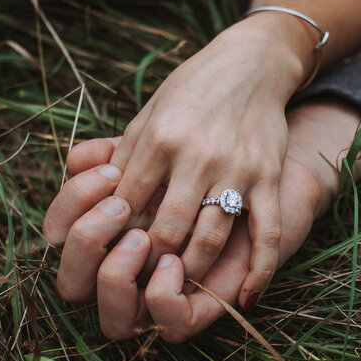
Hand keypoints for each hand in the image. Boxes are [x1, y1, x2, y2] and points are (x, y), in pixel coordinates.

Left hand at [44, 18, 312, 310]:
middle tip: (142, 284)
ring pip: (209, 238)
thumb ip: (121, 155)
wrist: (252, 64)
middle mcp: (196, 155)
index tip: (112, 257)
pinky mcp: (268, 175)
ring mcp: (236, 167)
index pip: (128, 204)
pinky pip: (265, 232)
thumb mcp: (149, 113)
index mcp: (159, 139)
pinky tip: (246, 297)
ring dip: (191, 272)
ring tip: (179, 289)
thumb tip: (92, 193)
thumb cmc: (191, 91)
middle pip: (164, 231)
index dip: (116, 236)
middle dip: (150, 263)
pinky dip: (258, 270)